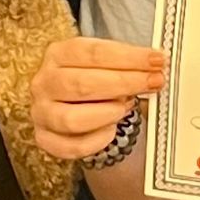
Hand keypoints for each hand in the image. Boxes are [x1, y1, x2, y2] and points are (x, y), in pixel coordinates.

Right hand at [30, 36, 165, 160]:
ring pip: (72, 119)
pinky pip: (72, 146)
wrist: (67, 105)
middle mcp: (44, 83)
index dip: (128, 57)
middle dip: (126, 83)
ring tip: (128, 107)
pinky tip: (112, 130)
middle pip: (84, 84)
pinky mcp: (46, 140)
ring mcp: (42, 113)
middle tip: (154, 82)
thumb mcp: (103, 64)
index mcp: (57, 55)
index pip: (93, 53)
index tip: (157, 60)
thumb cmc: (90, 81)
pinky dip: (97, 140)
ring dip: (107, 113)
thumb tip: (156, 69)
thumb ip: (124, 65)